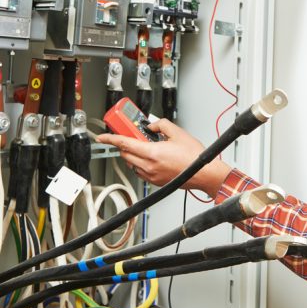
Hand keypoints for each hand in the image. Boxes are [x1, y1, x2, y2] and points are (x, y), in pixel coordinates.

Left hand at [97, 119, 231, 197]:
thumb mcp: (178, 133)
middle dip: (126, 144)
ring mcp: (151, 176)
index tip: (103, 137)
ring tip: (148, 147)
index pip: (124, 144)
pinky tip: (153, 157)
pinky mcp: (155, 182)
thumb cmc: (194, 157)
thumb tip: (152, 126)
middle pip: (126, 154)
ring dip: (134, 154)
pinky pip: (140, 171)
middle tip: (135, 136)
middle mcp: (149, 166)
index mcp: (152, 153)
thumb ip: (161, 125)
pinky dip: (141, 163)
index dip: (111, 139)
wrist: (203, 173)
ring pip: (132, 163)